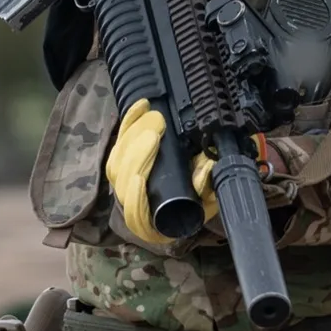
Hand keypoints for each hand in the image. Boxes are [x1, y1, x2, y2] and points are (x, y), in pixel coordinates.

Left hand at [105, 98, 271, 244]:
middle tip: (156, 128)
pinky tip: (141, 106)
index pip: (135, 215)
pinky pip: (120, 141)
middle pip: (122, 179)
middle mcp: (133, 203)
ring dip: (132, 135)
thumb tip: (205, 166)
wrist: (199, 187)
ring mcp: (124, 180)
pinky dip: (130, 123)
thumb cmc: (205, 197)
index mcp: (152, 224)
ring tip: (153, 116)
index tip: (140, 178)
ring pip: (117, 159)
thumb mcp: (213, 196)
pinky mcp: (124, 160)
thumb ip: (208, 185)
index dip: (134, 198)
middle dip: (136, 152)